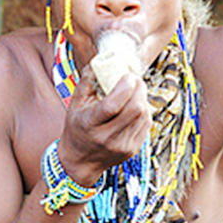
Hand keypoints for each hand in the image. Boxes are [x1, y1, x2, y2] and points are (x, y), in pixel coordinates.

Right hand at [59, 66, 151, 185]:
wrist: (80, 161)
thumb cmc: (76, 128)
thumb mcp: (75, 105)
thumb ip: (87, 82)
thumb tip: (100, 60)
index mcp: (90, 125)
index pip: (113, 105)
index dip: (125, 86)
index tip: (128, 75)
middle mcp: (107, 137)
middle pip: (135, 109)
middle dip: (139, 89)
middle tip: (135, 79)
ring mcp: (122, 146)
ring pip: (144, 115)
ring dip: (143, 98)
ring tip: (135, 92)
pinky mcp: (133, 150)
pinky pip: (146, 124)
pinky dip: (144, 111)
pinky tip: (135, 106)